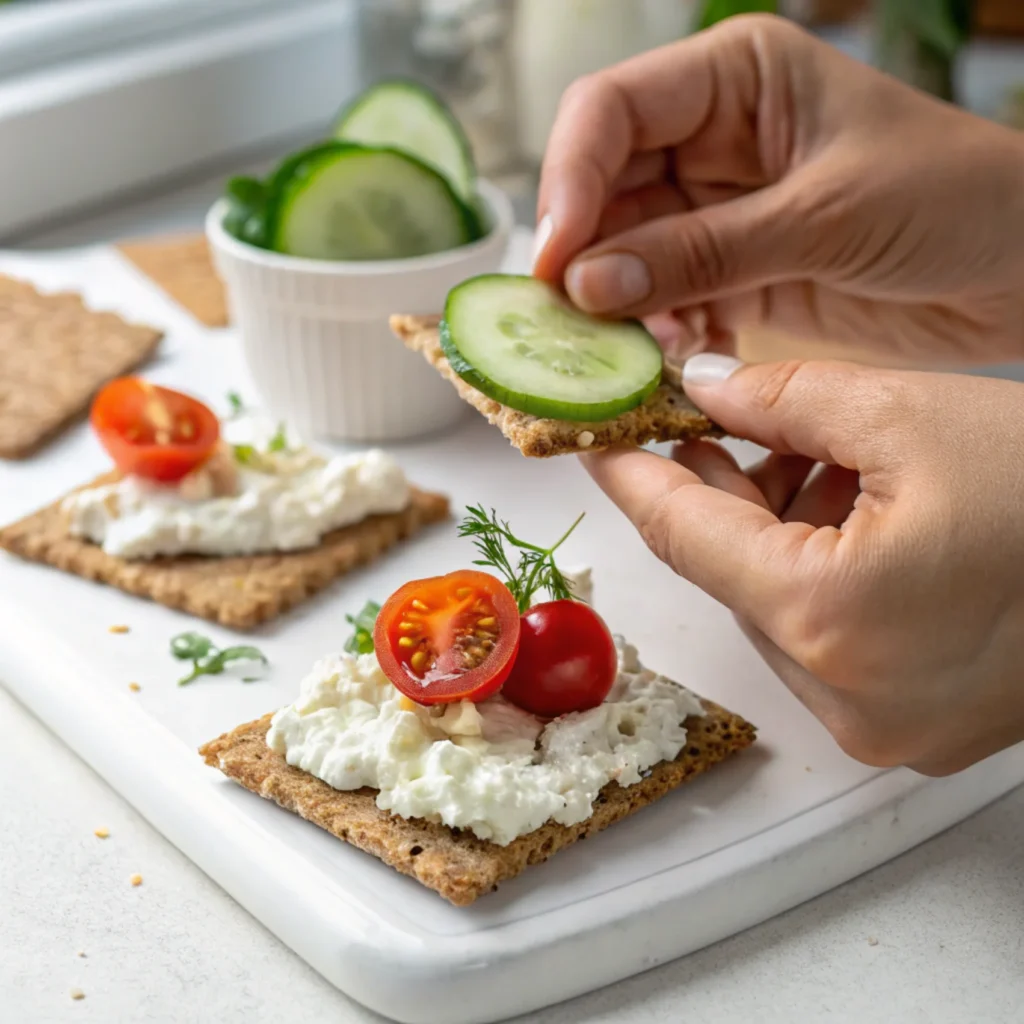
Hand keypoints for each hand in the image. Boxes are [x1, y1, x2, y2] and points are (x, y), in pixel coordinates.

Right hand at [534, 15, 1023, 364]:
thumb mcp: (824, 217)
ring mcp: (718, 209)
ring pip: (625, 253)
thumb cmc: (955, 199)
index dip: (569, 181)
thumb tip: (589, 282)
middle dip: (581, 256)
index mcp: (734, 80)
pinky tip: (666, 359)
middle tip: (564, 324)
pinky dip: (656, 332)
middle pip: (604, 189)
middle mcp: (712, 139)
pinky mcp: (732, 270)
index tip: (553, 260)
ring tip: (616, 352)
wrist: (1020, 268)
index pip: (610, 113)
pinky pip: (664, 298)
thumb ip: (703, 251)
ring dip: (613, 304)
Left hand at [582, 353, 1023, 775]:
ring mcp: (884, 723)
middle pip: (732, 574)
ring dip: (776, 529)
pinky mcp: (917, 726)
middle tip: (718, 423)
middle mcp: (846, 695)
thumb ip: (781, 396)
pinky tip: (852, 506)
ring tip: (812, 453)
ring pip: (778, 607)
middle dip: (722, 493)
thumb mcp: (910, 410)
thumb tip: (701, 389)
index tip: (595, 441)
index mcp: (830, 619)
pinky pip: (827, 638)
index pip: (683, 537)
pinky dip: (821, 570)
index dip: (634, 477)